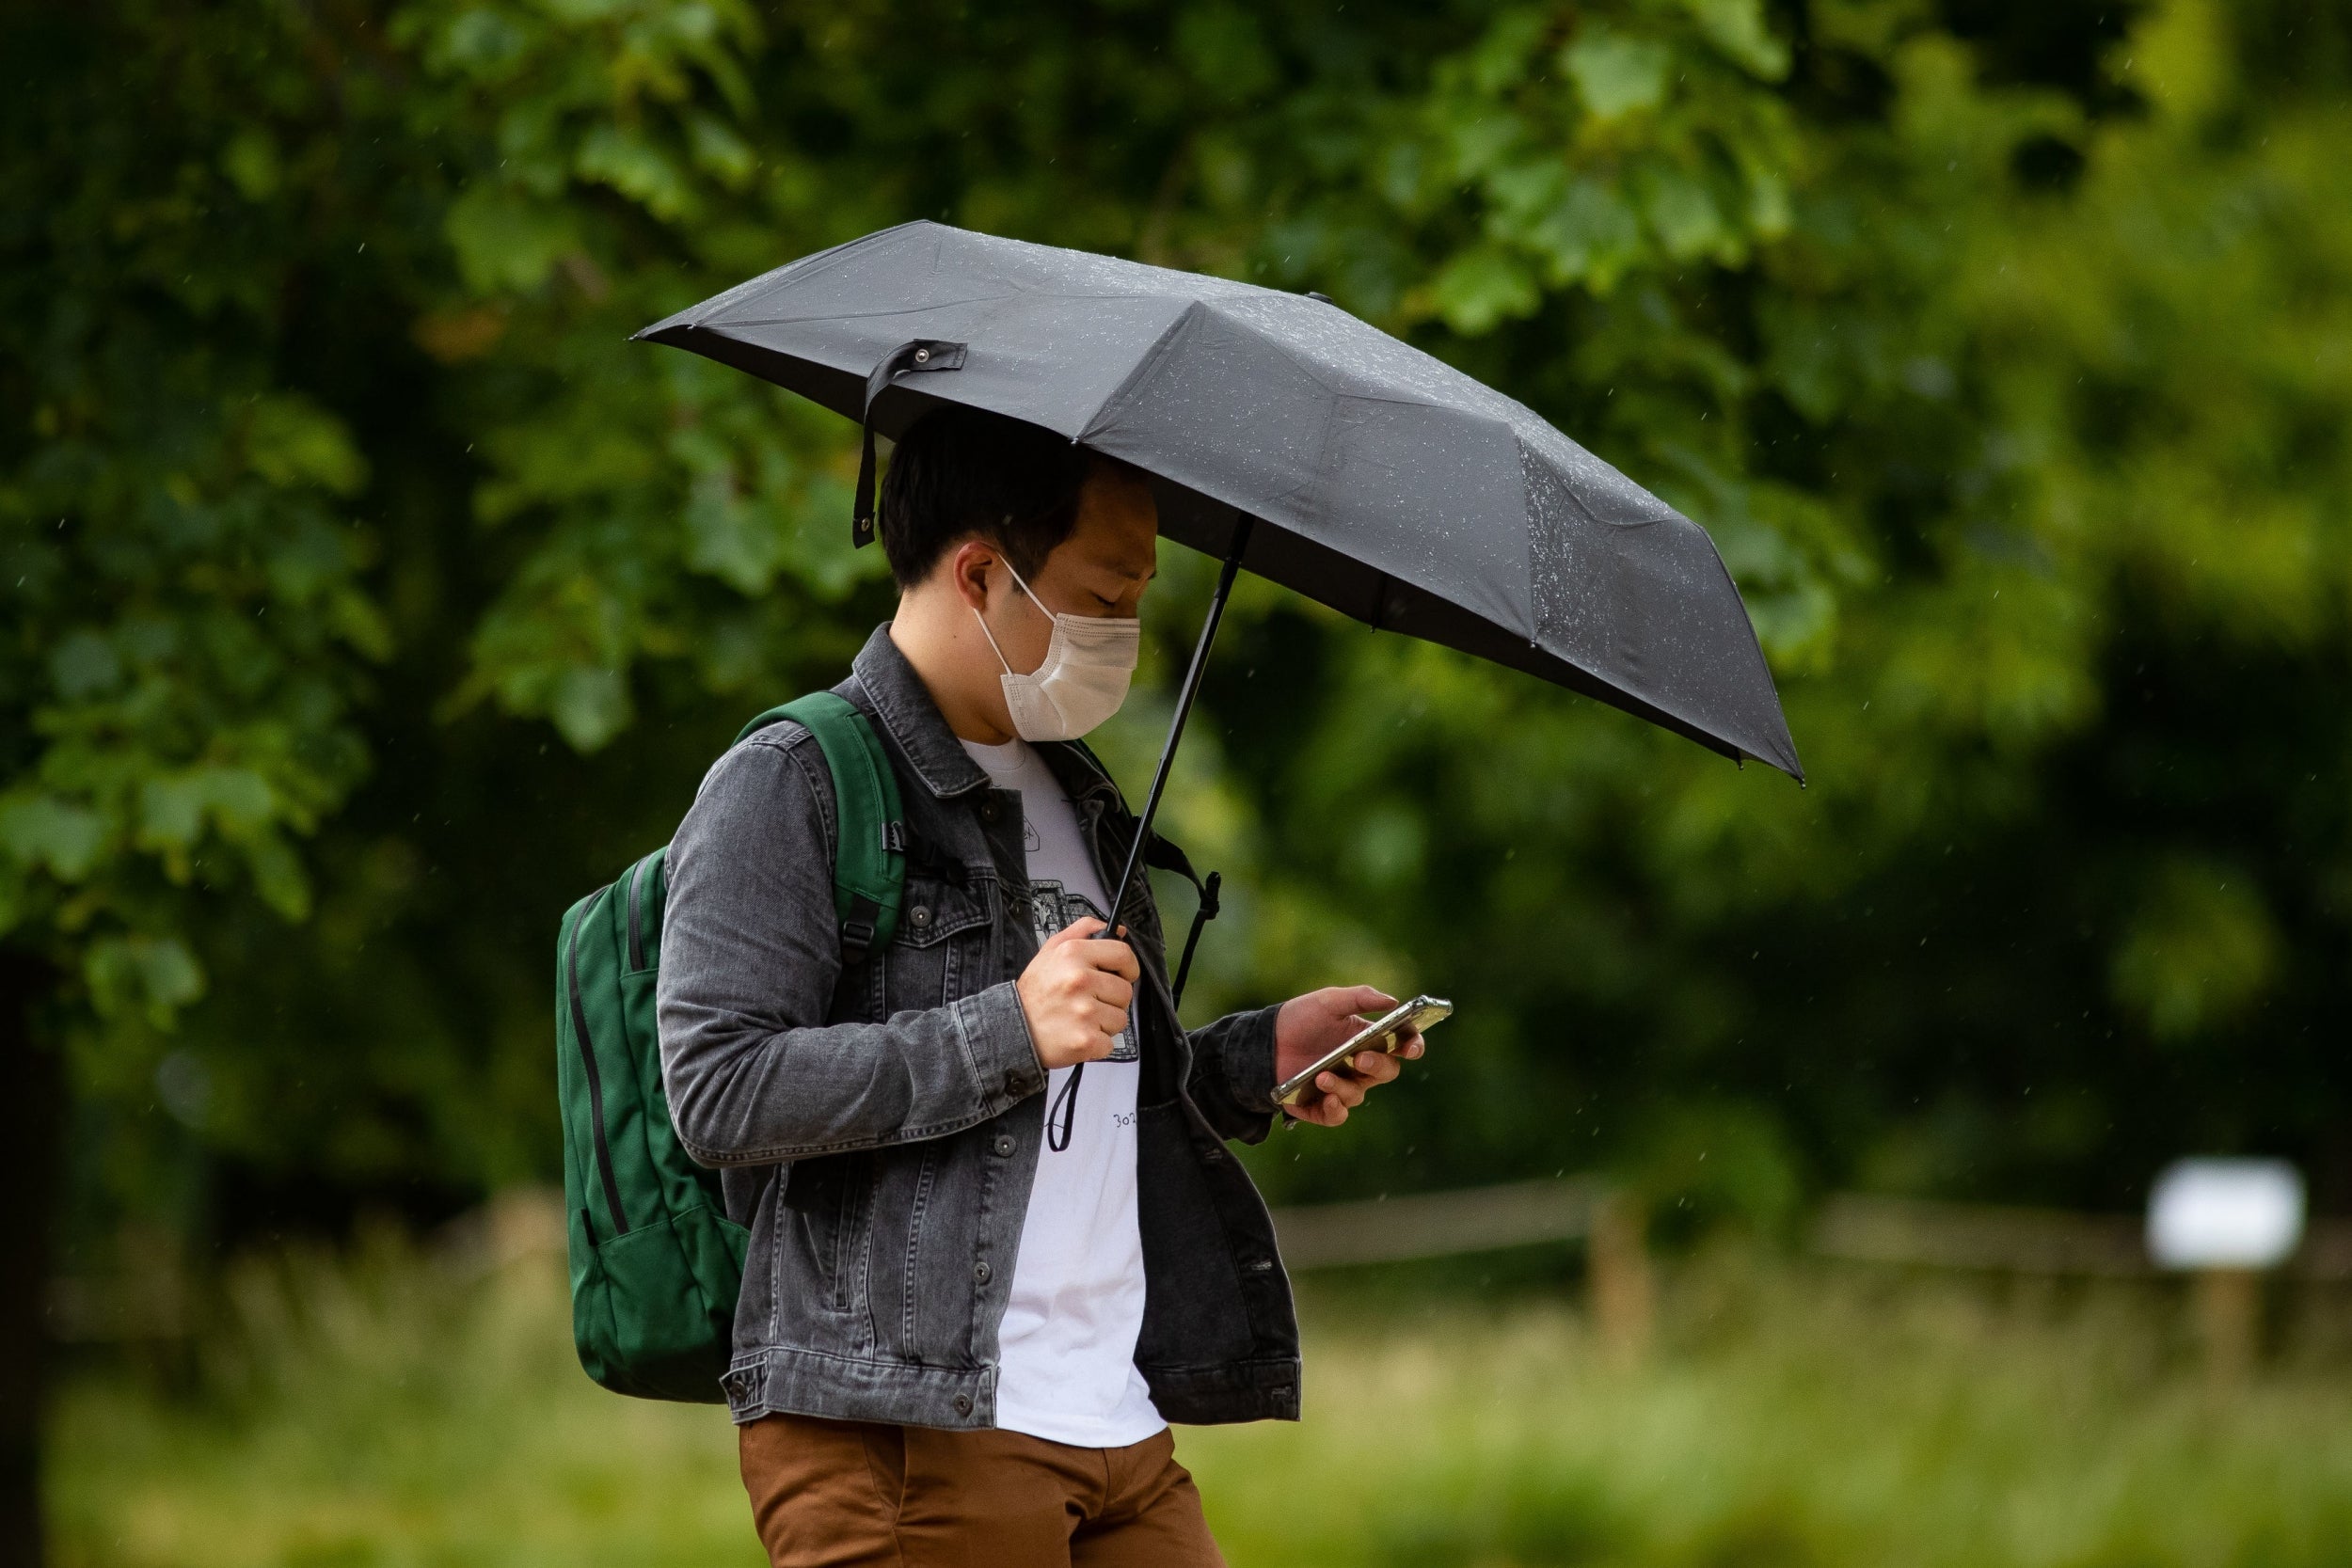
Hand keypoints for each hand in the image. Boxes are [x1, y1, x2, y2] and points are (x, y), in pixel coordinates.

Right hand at [1016, 917, 1138, 1071]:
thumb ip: (1083, 930)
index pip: (1123, 954)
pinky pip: (1110, 1042)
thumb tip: (1117, 930)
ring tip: (1080, 1018)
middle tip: (1088, 1001)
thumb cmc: (1035, 992)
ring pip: (1120, 1018)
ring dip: (1104, 1022)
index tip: (1122, 974)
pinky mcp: (1086, 1039)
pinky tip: (1078, 1033)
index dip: (1128, 966)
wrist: (1013, 1027)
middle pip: (1125, 991)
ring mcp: (1084, 1011)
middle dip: (1111, 999)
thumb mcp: (1051, 950)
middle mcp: (1079, 980)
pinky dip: (1097, 1043)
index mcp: (1073, 954)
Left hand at [1272, 986, 1421, 1127]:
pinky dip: (1335, 1109)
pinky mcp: (1321, 1106)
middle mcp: (1360, 1066)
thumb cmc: (1299, 1019)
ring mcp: (1342, 1086)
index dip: (1413, 1046)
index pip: (1402, 1045)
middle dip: (1378, 1066)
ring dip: (1343, 1086)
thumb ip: (1360, 997)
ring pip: (1358, 1094)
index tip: (1412, 1047)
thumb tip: (1393, 1002)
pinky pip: (1338, 1115)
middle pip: (1387, 1072)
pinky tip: (1326, 1097)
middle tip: (1360, 1058)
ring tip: (1322, 1076)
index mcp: (1368, 1039)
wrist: (1264, 1042)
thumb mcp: (1328, 1001)